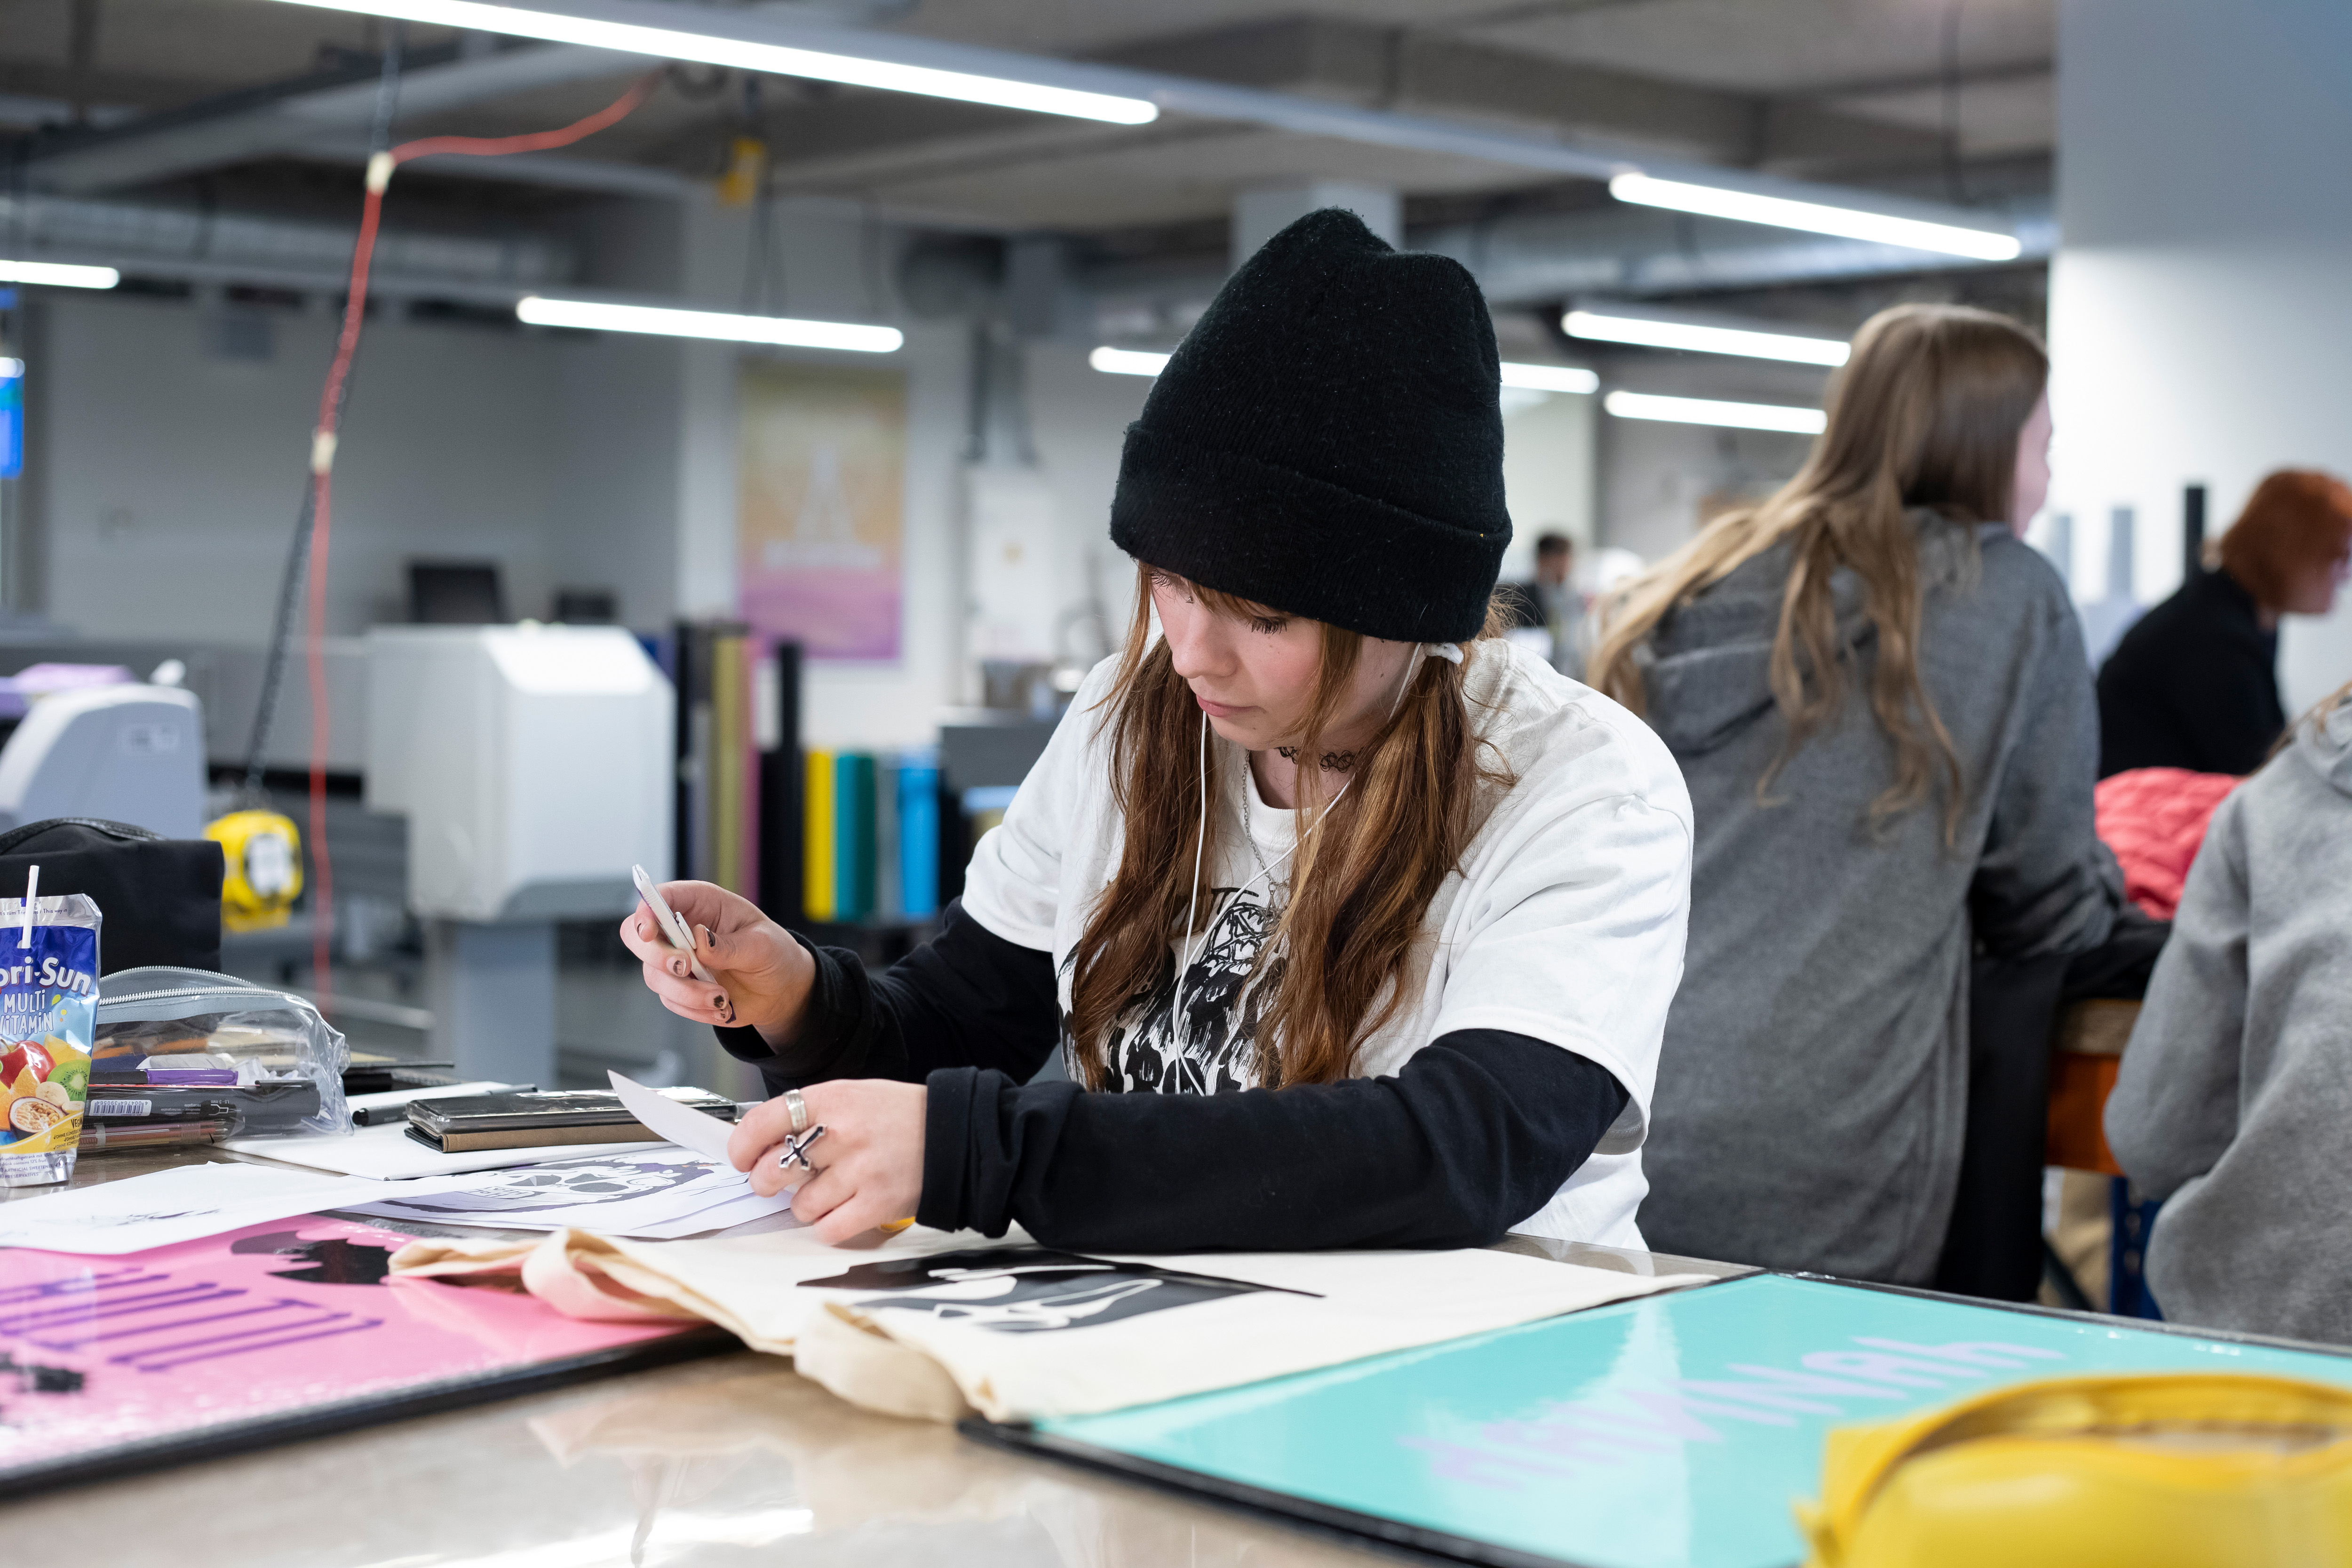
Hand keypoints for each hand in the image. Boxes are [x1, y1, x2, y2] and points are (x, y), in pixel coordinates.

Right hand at [616, 881, 813, 1046]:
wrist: (779, 988)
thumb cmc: (773, 953)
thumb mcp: (762, 944)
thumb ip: (730, 944)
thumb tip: (700, 940)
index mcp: (701, 902)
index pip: (660, 897)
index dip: (646, 911)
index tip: (649, 931)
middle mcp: (680, 929)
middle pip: (637, 935)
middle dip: (656, 955)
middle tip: (685, 967)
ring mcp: (676, 960)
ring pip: (655, 975)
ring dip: (686, 992)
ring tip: (721, 997)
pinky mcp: (679, 988)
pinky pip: (671, 1001)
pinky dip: (695, 1008)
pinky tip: (721, 1006)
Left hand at [731, 1079, 926, 1243]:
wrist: (953, 1133)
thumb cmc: (897, 1116)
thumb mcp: (851, 1096)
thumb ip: (809, 1116)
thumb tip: (762, 1145)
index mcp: (831, 1099)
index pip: (764, 1121)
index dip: (742, 1145)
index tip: (741, 1158)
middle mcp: (841, 1134)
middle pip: (774, 1170)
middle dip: (766, 1182)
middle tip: (773, 1182)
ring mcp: (859, 1171)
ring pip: (801, 1205)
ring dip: (806, 1205)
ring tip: (828, 1191)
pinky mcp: (877, 1204)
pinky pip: (828, 1229)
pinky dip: (830, 1225)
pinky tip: (844, 1209)